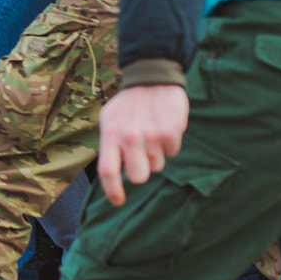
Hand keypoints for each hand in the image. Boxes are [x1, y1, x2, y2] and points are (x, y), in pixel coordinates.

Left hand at [96, 84, 190, 205]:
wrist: (152, 78)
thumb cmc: (128, 103)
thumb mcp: (109, 119)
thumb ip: (109, 144)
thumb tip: (111, 172)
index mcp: (110, 134)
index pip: (108, 171)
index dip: (113, 191)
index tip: (119, 202)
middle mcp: (129, 137)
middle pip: (138, 177)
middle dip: (142, 172)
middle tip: (143, 157)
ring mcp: (151, 136)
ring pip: (158, 165)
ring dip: (157, 154)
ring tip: (152, 132)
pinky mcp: (171, 132)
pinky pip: (173, 152)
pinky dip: (170, 144)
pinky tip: (164, 127)